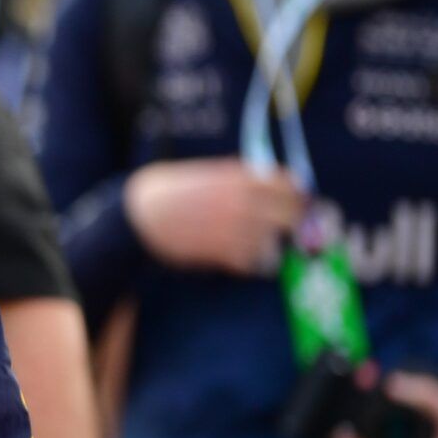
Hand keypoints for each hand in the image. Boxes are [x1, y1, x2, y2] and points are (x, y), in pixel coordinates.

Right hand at [123, 158, 303, 274]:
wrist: (139, 214)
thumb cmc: (170, 191)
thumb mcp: (207, 173)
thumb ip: (238, 177)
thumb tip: (270, 181)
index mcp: (239, 178)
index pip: (289, 184)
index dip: (297, 195)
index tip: (298, 202)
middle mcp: (242, 202)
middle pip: (290, 216)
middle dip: (293, 224)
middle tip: (290, 231)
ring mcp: (233, 228)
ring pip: (274, 243)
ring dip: (272, 248)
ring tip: (263, 249)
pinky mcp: (221, 252)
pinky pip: (252, 263)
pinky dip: (251, 264)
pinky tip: (242, 260)